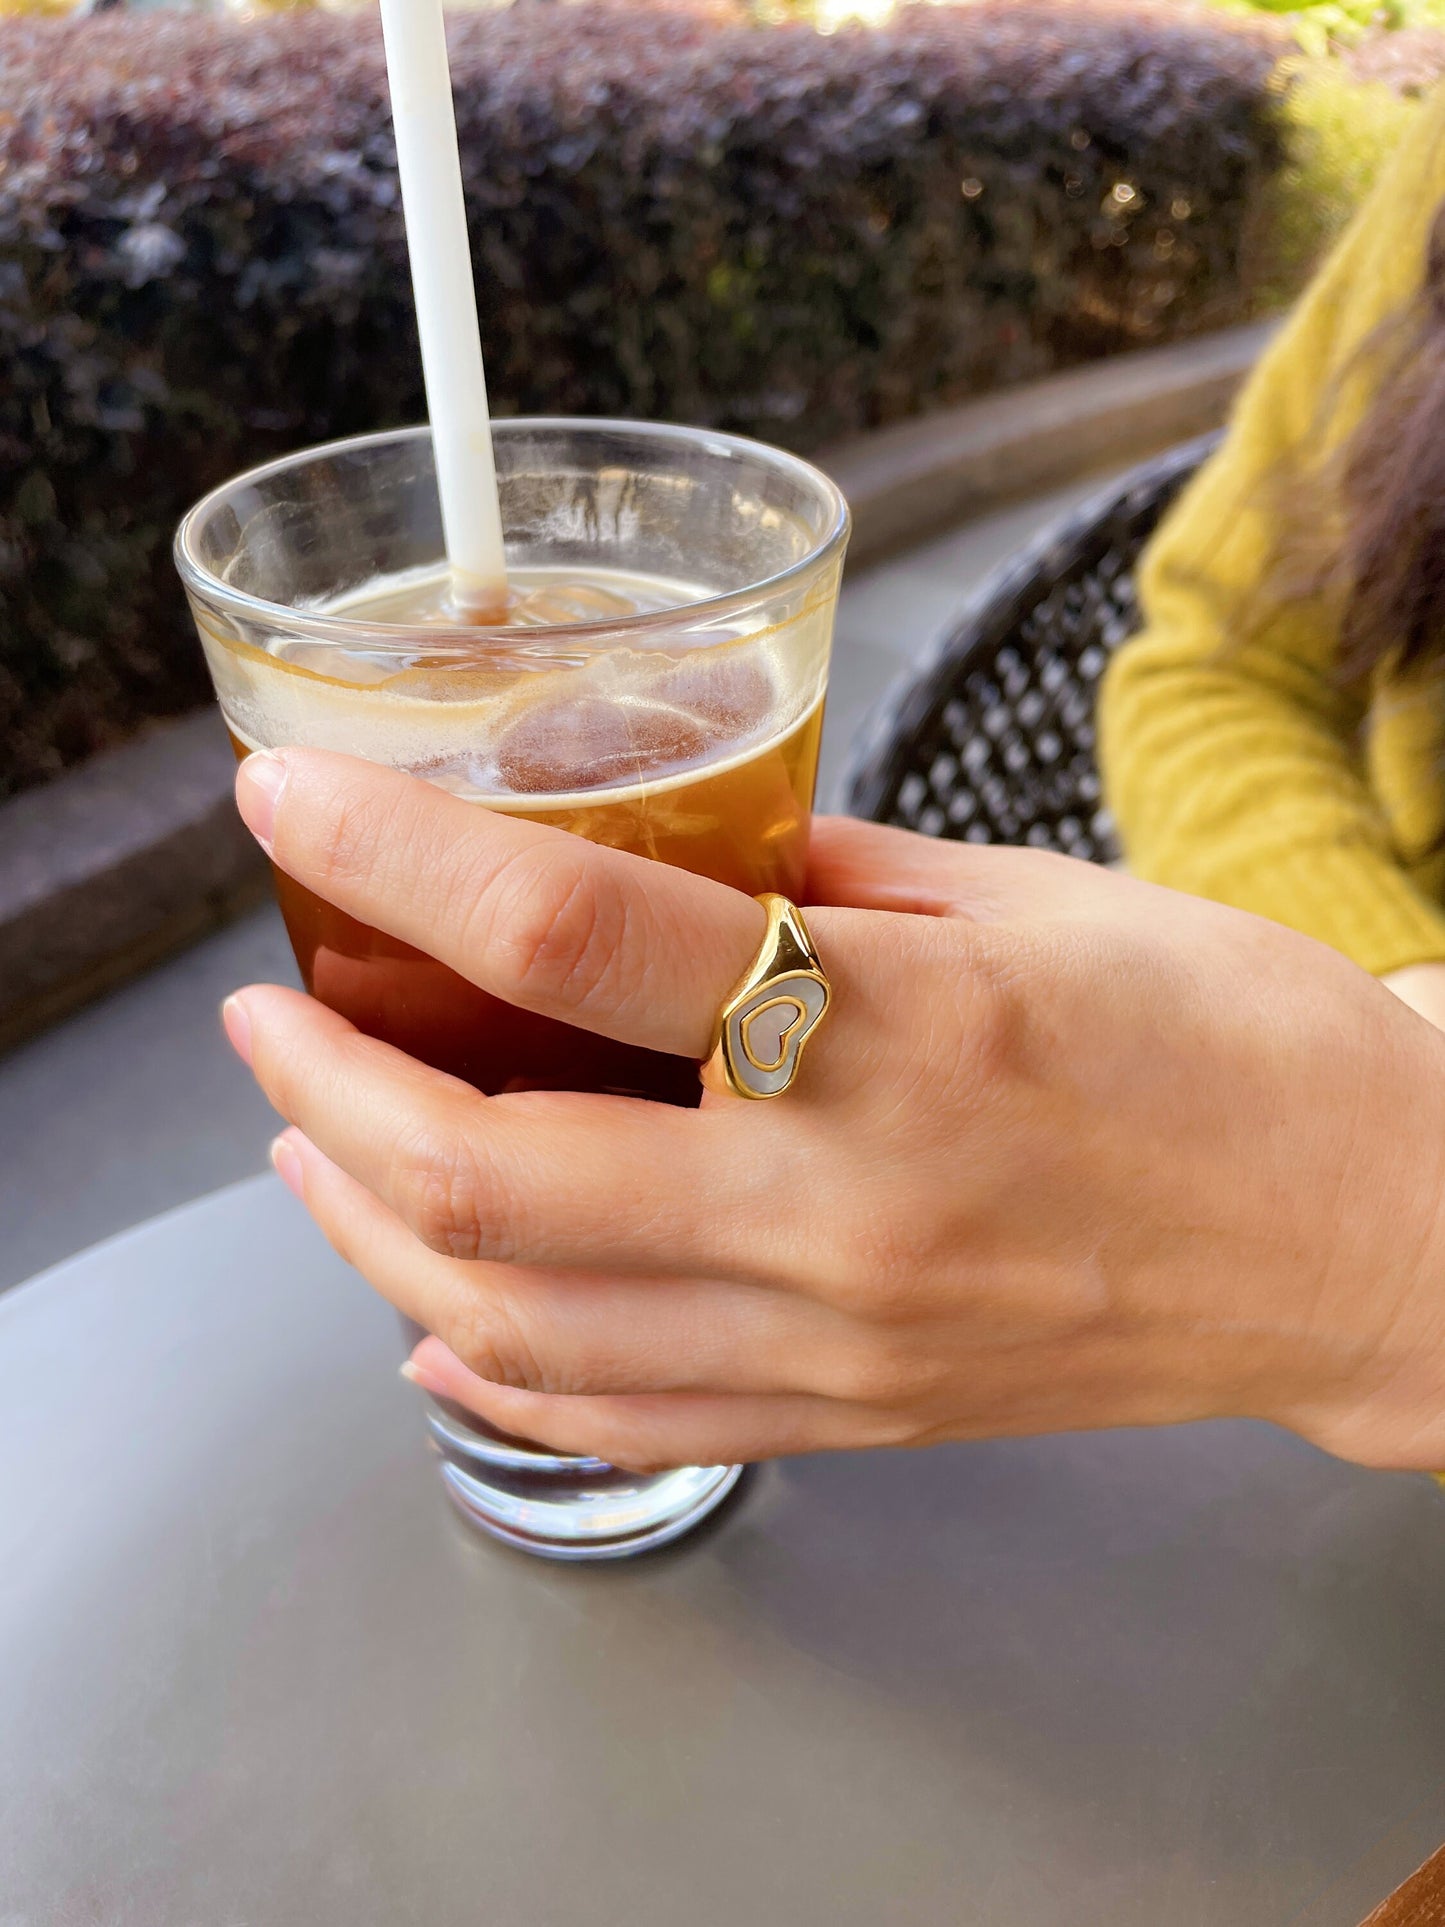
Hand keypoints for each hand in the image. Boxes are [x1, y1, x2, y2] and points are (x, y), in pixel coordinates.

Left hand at [223, 748, 1444, 1473]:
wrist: (1369, 1239)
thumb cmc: (1233, 1045)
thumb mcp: (1029, 899)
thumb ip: (824, 882)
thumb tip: (677, 857)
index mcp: (896, 1024)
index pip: (570, 935)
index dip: (390, 850)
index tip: (293, 800)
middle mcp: (842, 1202)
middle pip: (484, 1172)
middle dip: (323, 1085)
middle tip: (269, 1013)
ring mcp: (838, 1336)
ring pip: (513, 1322)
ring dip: (369, 1227)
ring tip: (314, 1146)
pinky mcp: (855, 1414)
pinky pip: (617, 1419)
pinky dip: (487, 1368)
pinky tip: (432, 1316)